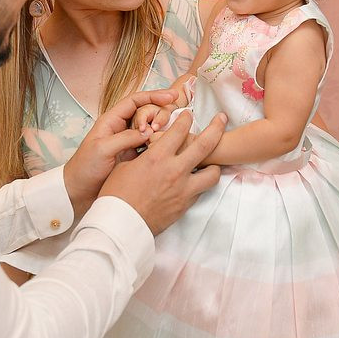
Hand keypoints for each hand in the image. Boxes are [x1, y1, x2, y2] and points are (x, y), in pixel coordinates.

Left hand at [64, 90, 175, 216]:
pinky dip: (162, 144)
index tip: (171, 97)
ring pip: (153, 128)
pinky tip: (167, 147)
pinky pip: (153, 145)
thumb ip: (125, 138)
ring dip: (162, 129)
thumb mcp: (103, 149)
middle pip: (147, 112)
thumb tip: (148, 132)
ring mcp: (130, 143)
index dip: (154, 96)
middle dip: (158, 115)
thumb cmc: (85, 168)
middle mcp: (123, 128)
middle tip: (159, 128)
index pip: (136, 101)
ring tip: (163, 137)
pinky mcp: (136, 157)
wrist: (79, 192)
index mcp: (112, 120)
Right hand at [99, 110, 226, 234]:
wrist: (120, 224)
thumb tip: (148, 146)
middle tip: (222, 119)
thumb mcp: (124, 166)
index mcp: (158, 156)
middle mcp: (175, 170)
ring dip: (215, 164)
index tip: (188, 114)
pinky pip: (201, 190)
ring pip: (213, 172)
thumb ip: (141, 153)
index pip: (179, 130)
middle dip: (216, 127)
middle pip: (205, 144)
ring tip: (213, 160)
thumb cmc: (116, 194)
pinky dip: (201, 183)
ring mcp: (183, 189)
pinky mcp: (185, 204)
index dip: (185, 118)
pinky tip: (198, 180)